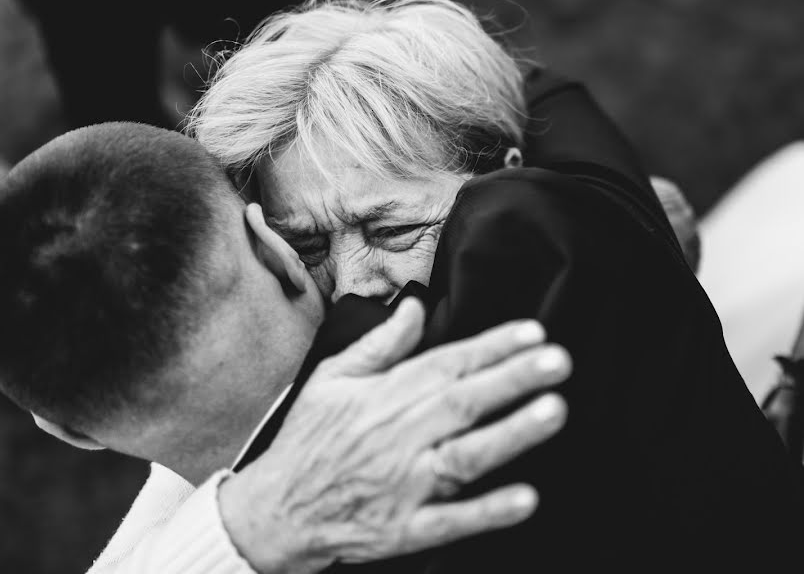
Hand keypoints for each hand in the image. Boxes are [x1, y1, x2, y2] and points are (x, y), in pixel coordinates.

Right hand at [219, 298, 569, 573]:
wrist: (277, 509)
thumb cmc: (309, 439)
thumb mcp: (332, 379)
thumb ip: (380, 344)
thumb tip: (416, 306)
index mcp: (382, 397)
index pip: (446, 364)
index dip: (492, 347)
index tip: (533, 332)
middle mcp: (396, 438)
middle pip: (462, 403)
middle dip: (513, 379)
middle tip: (558, 360)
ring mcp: (403, 485)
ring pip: (464, 457)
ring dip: (511, 434)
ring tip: (553, 411)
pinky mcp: (405, 529)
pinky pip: (451, 520)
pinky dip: (486, 510)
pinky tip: (524, 498)